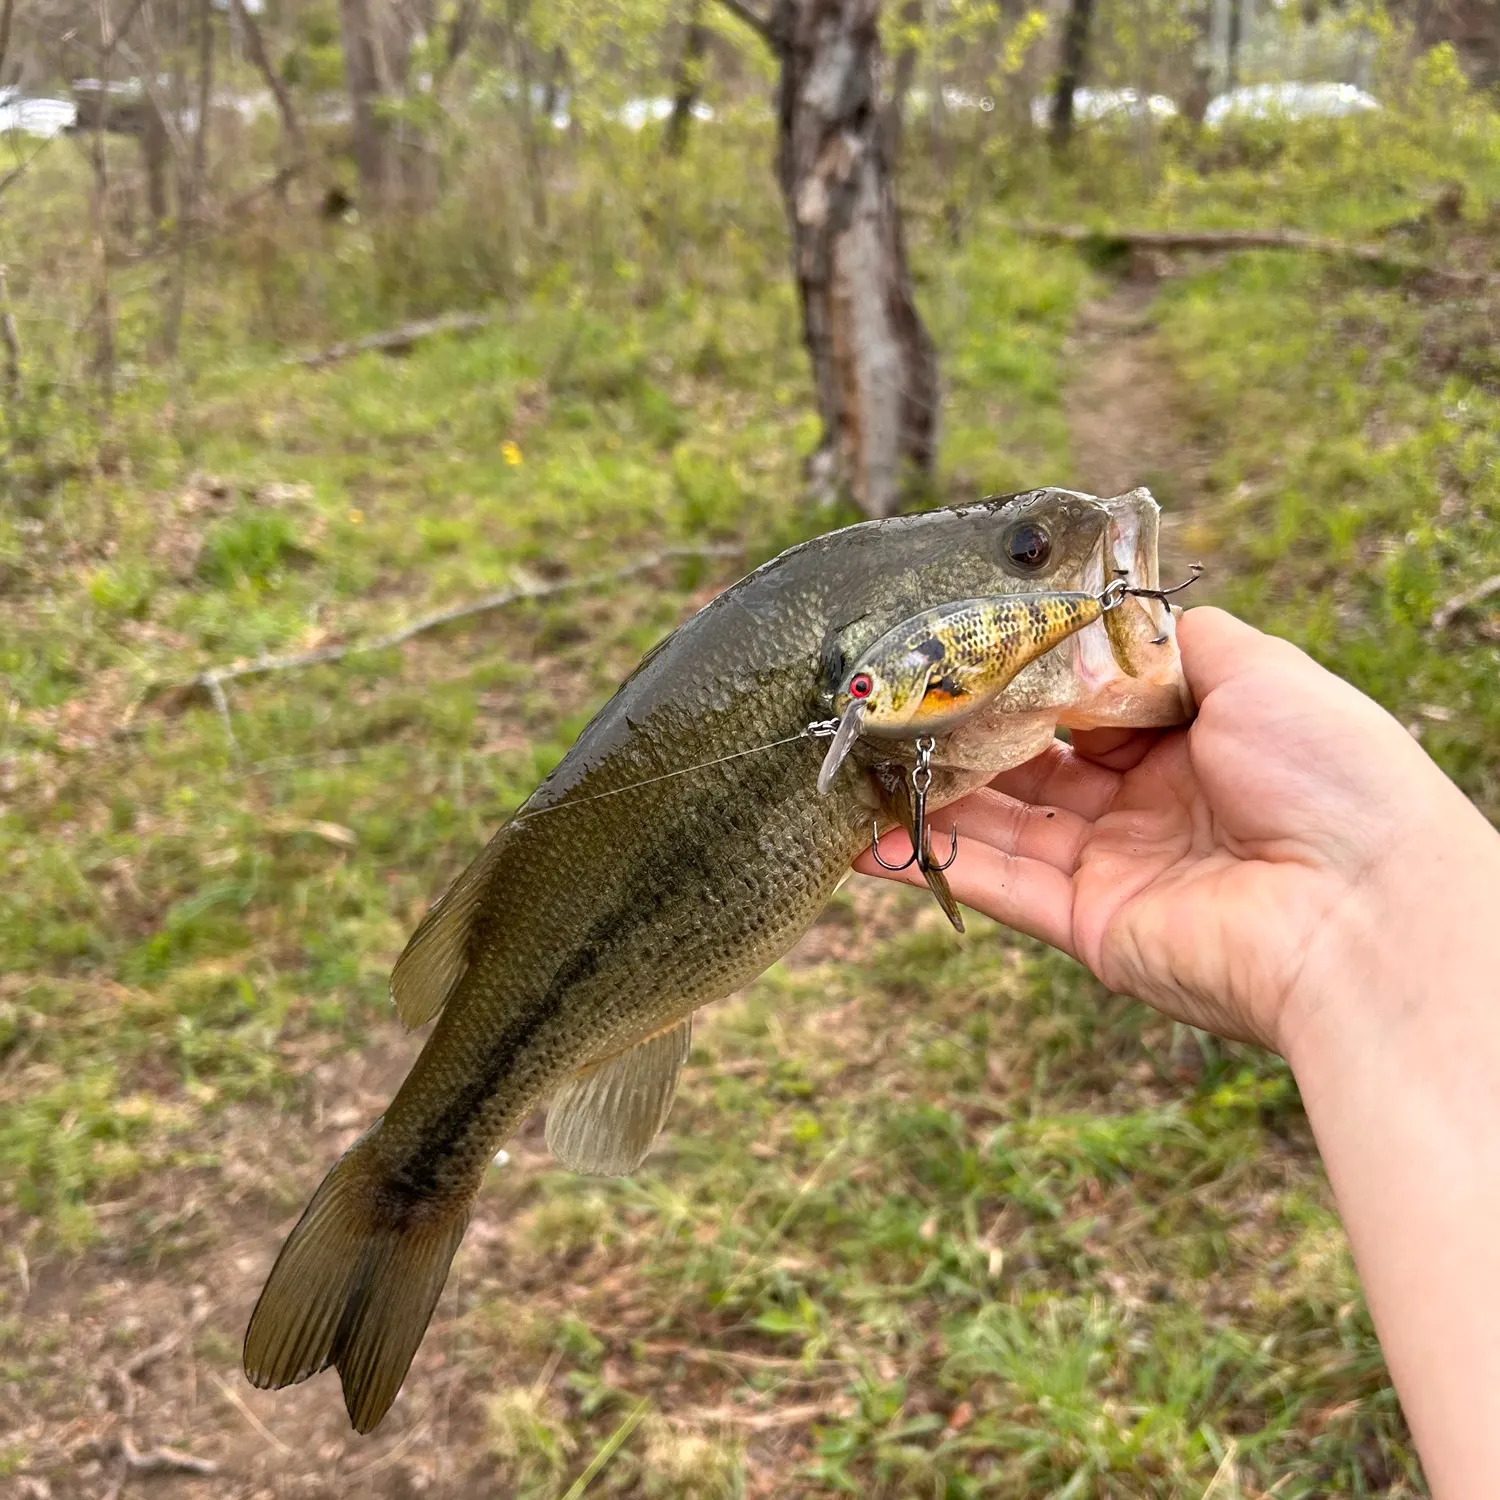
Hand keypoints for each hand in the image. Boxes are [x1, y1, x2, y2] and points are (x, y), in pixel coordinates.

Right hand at [855, 607, 1497, 1056]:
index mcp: (1192, 743)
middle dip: (965, 736)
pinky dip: (932, 863)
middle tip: (892, 707)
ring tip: (857, 768)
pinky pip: (996, 886)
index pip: (1086, 705)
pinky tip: (869, 839)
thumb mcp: (1262, 670)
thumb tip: (1110, 614)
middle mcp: (1148, 805)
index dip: (1025, 679)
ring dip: (931, 797)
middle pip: (1033, 765)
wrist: (1366, 913)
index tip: (960, 650)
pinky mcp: (1087, 928)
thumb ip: (1177, 637)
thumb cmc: (1332, 777)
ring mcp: (1113, 869)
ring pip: (1002, 823)